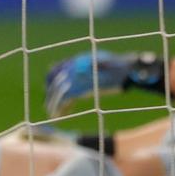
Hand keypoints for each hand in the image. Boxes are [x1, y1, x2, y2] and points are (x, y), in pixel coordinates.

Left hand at [45, 49, 165, 116]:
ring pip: (58, 91)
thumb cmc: (118, 66)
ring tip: (52, 113)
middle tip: (49, 106)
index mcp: (77, 60)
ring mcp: (76, 76)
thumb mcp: (100, 61)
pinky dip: (61, 108)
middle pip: (55, 81)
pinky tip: (60, 115)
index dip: (50, 80)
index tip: (49, 90)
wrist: (126, 69)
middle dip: (50, 95)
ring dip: (53, 103)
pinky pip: (65, 99)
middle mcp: (73, 66)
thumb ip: (87, 66)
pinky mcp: (81, 87)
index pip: (55, 69)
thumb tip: (77, 70)